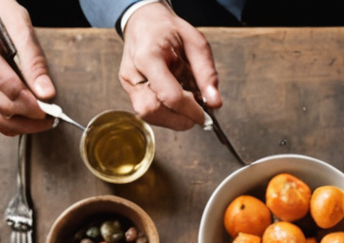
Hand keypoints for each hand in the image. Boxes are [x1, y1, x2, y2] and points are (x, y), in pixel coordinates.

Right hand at [0, 0, 58, 134]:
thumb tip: (47, 94)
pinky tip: (26, 113)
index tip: (55, 108)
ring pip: (1, 122)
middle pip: (8, 111)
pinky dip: (14, 122)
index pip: (13, 93)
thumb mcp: (19, 27)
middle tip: (53, 112)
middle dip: (34, 116)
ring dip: (26, 123)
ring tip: (44, 114)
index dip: (37, 105)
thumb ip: (33, 61)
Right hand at [119, 2, 222, 131]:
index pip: (168, 95)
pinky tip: (177, 105)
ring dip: (172, 119)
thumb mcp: (196, 42)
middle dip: (179, 119)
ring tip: (188, 109)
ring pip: (147, 115)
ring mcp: (129, 83)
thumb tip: (214, 103)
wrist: (145, 21)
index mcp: (148, 56)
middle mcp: (133, 72)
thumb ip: (206, 72)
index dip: (190, 110)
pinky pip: (147, 111)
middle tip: (198, 115)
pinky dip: (166, 115)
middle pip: (152, 110)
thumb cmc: (169, 29)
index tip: (205, 116)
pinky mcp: (130, 89)